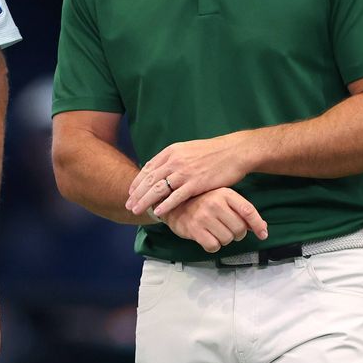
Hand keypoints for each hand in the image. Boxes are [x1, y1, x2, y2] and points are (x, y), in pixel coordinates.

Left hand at [126, 134, 249, 217]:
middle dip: (136, 194)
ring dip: (145, 201)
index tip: (131, 192)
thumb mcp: (188, 150)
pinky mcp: (196, 183)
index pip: (148, 168)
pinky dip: (165, 205)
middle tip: (128, 205)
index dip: (138, 181)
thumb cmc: (213, 152)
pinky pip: (176, 197)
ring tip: (136, 210)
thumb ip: (174, 159)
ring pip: (158, 189)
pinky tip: (157, 212)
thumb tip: (161, 168)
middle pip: (149, 179)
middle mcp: (175, 161)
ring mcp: (185, 172)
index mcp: (172, 151)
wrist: (234, 152)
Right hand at [161, 188, 267, 252]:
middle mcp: (215, 203)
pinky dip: (212, 245)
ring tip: (215, 231)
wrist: (172, 204)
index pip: (248, 210)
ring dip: (224, 240)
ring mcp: (204, 216)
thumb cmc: (201, 202)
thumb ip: (240, 211)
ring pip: (227, 239)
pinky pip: (214, 246)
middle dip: (237, 234)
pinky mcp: (195, 229)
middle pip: (239, 229)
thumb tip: (262, 227)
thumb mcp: (221, 199)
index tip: (263, 234)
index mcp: (224, 193)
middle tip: (227, 229)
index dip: (258, 224)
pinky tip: (207, 237)